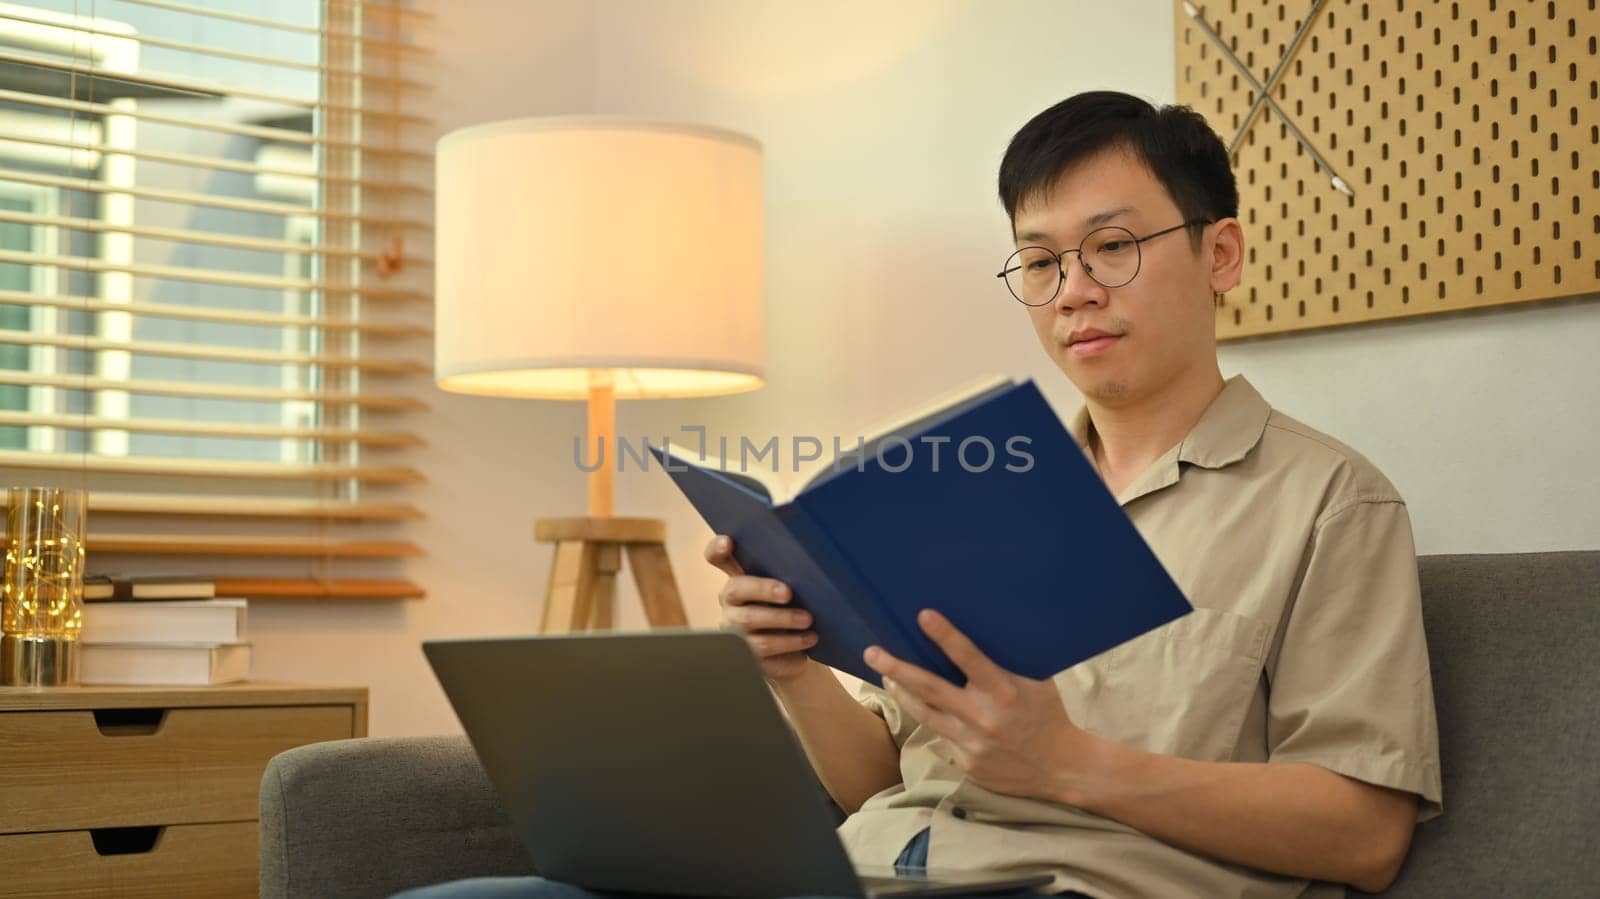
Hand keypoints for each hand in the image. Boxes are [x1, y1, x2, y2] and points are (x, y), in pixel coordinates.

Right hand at [705, 534, 817, 682]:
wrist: (795, 653)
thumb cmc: (793, 611)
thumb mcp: (791, 591)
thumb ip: (791, 575)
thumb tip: (812, 562)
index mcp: (739, 579)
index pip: (718, 558)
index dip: (717, 549)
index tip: (728, 541)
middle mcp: (731, 602)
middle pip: (736, 588)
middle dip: (763, 589)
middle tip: (789, 593)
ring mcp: (734, 628)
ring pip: (750, 620)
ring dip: (783, 618)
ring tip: (807, 620)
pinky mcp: (745, 653)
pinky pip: (763, 647)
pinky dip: (790, 642)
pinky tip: (809, 638)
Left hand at [863, 608, 1091, 802]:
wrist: (1061, 768)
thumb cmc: (1048, 715)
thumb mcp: (1036, 682)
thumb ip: (1007, 663)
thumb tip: (982, 632)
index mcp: (1004, 691)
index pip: (968, 657)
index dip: (944, 635)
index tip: (922, 615)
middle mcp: (983, 717)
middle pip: (929, 688)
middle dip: (896, 667)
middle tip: (872, 652)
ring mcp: (971, 743)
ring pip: (925, 713)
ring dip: (901, 693)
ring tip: (886, 676)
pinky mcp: (966, 763)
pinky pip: (943, 737)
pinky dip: (935, 721)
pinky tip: (924, 709)